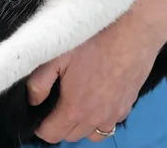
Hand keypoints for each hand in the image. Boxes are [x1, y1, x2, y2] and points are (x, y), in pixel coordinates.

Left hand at [26, 14, 160, 143]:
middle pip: (72, 135)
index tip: (37, 113)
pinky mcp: (128, 104)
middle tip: (54, 103)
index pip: (52, 134)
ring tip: (75, 102)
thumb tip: (33, 100)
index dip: (40, 126)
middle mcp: (96, 117)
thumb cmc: (94, 39)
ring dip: (81, 125)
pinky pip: (110, 122)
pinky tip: (96, 96)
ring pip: (93, 133)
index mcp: (75, 108)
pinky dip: (100, 117)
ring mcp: (115, 113)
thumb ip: (39, 82)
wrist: (133, 29)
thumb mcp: (57, 54)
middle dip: (59, 125)